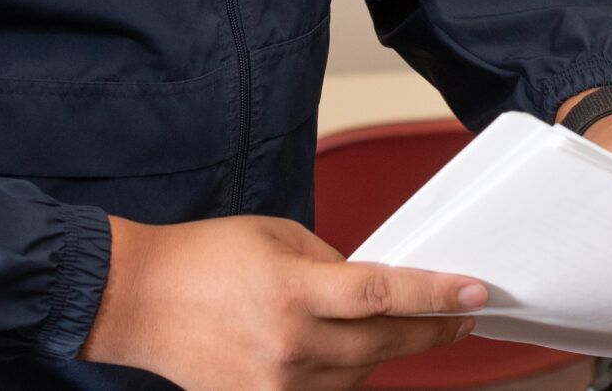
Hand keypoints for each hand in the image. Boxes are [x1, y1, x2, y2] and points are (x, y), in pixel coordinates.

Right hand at [81, 213, 486, 390]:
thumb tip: (373, 287)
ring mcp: (275, 383)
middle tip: (463, 317)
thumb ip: (331, 263)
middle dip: (432, 330)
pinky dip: (345, 372)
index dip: (436, 297)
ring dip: (385, 350)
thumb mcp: (276, 236)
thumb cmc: (202, 259)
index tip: (475, 293)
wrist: (136, 300)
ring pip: (358, 373)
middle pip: (382, 342)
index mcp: (293, 290)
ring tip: (400, 327)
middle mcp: (288, 344)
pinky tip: (353, 352)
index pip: (383, 295)